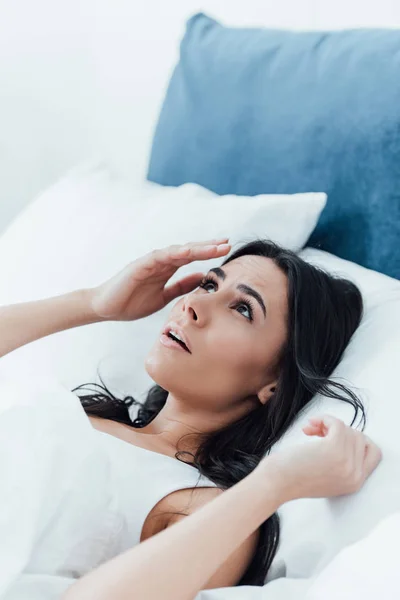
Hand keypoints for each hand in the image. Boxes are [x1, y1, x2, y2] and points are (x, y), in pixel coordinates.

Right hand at [87, 238, 230, 320]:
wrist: (106, 308)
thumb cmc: (131, 302)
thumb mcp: (163, 297)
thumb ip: (181, 287)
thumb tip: (202, 278)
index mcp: (166, 269)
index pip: (192, 257)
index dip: (209, 253)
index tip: (227, 250)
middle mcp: (160, 261)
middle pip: (188, 250)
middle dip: (208, 247)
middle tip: (228, 243)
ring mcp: (150, 261)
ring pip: (177, 250)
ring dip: (196, 248)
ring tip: (214, 246)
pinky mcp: (139, 265)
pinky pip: (159, 257)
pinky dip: (174, 253)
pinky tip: (188, 251)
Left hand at [255, 414, 381, 501]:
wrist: (276, 483)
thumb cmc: (293, 476)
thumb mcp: (327, 476)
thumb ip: (342, 463)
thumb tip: (346, 434)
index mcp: (355, 483)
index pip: (373, 453)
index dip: (356, 441)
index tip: (336, 437)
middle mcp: (355, 475)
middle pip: (359, 437)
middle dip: (339, 430)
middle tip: (317, 432)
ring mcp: (346, 463)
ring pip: (348, 429)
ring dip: (328, 424)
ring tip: (311, 429)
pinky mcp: (334, 450)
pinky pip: (338, 424)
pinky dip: (325, 419)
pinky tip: (310, 426)